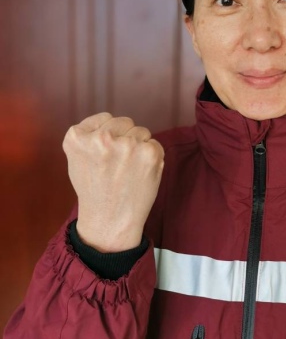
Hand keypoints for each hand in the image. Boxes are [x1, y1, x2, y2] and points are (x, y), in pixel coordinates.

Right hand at [62, 112, 164, 251]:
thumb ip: (89, 136)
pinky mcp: (149, 153)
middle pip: (125, 122)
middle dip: (125, 138)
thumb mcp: (77, 159)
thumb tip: (110, 120)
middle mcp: (102, 138)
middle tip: (118, 165)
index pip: (104, 118)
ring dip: (139, 147)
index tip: (105, 154)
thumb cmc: (95, 190)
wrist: (111, 221)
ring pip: (142, 132)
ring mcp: (127, 145)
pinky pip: (155, 144)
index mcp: (77, 137)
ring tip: (128, 171)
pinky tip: (140, 174)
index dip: (108, 135)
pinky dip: (152, 157)